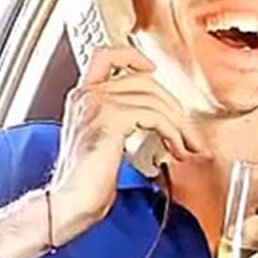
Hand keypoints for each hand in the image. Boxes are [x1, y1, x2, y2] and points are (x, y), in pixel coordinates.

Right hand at [47, 46, 202, 242]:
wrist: (71, 202)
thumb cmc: (86, 184)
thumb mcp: (103, 143)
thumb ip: (119, 122)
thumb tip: (155, 120)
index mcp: (81, 98)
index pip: (105, 56)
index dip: (132, 55)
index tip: (151, 68)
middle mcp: (86, 95)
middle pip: (143, 80)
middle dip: (173, 105)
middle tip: (187, 131)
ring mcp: (96, 103)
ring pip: (153, 98)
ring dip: (178, 124)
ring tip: (185, 145)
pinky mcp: (110, 118)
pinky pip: (154, 115)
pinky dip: (172, 132)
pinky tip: (175, 149)